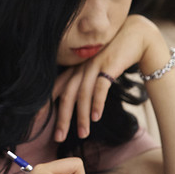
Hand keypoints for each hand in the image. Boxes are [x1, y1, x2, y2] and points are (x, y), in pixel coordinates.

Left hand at [53, 14, 166, 140]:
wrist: (136, 36)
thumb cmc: (115, 54)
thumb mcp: (96, 67)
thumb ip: (85, 80)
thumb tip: (78, 101)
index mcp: (75, 68)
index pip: (55, 88)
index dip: (45, 105)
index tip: (37, 122)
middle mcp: (80, 67)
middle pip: (66, 95)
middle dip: (62, 118)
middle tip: (58, 137)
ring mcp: (93, 65)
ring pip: (82, 95)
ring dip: (82, 117)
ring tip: (83, 135)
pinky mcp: (108, 65)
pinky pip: (99, 87)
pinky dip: (96, 103)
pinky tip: (96, 118)